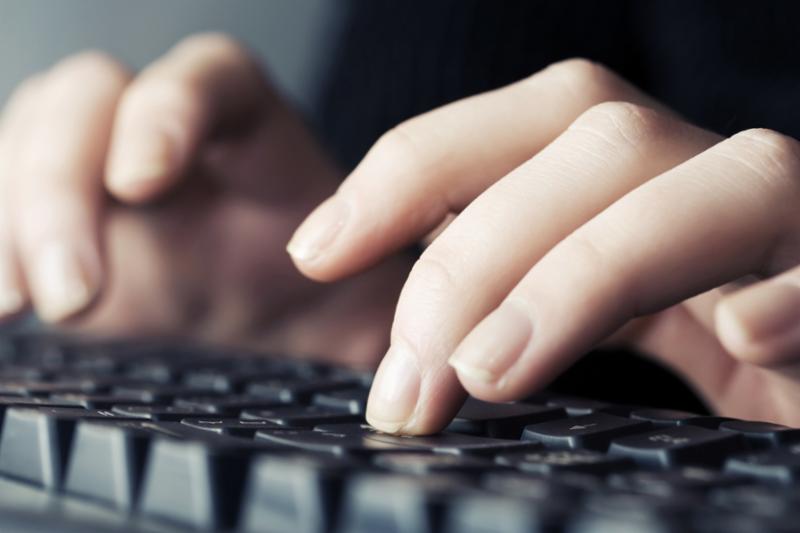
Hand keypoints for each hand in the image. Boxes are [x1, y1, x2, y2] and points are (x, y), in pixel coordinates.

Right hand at [0, 33, 408, 363]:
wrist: (275, 315)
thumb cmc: (321, 286)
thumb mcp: (358, 289)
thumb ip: (375, 297)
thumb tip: (393, 340)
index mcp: (249, 122)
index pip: (200, 78)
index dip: (164, 113)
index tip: (145, 182)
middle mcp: (164, 126)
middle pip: (87, 103)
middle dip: (64, 189)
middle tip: (75, 290)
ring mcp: (98, 163)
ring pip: (27, 143)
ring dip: (12, 219)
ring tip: (18, 302)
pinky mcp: (55, 211)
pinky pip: (3, 204)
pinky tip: (3, 303)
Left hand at [290, 58, 799, 432]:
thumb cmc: (717, 367)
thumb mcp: (599, 325)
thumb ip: (526, 313)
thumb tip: (413, 367)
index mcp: (638, 189)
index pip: (526, 127)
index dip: (414, 166)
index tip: (318, 247)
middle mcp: (714, 186)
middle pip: (598, 141)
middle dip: (478, 255)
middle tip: (405, 388)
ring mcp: (798, 235)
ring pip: (724, 183)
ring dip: (589, 273)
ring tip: (492, 371)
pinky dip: (797, 291)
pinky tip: (747, 335)